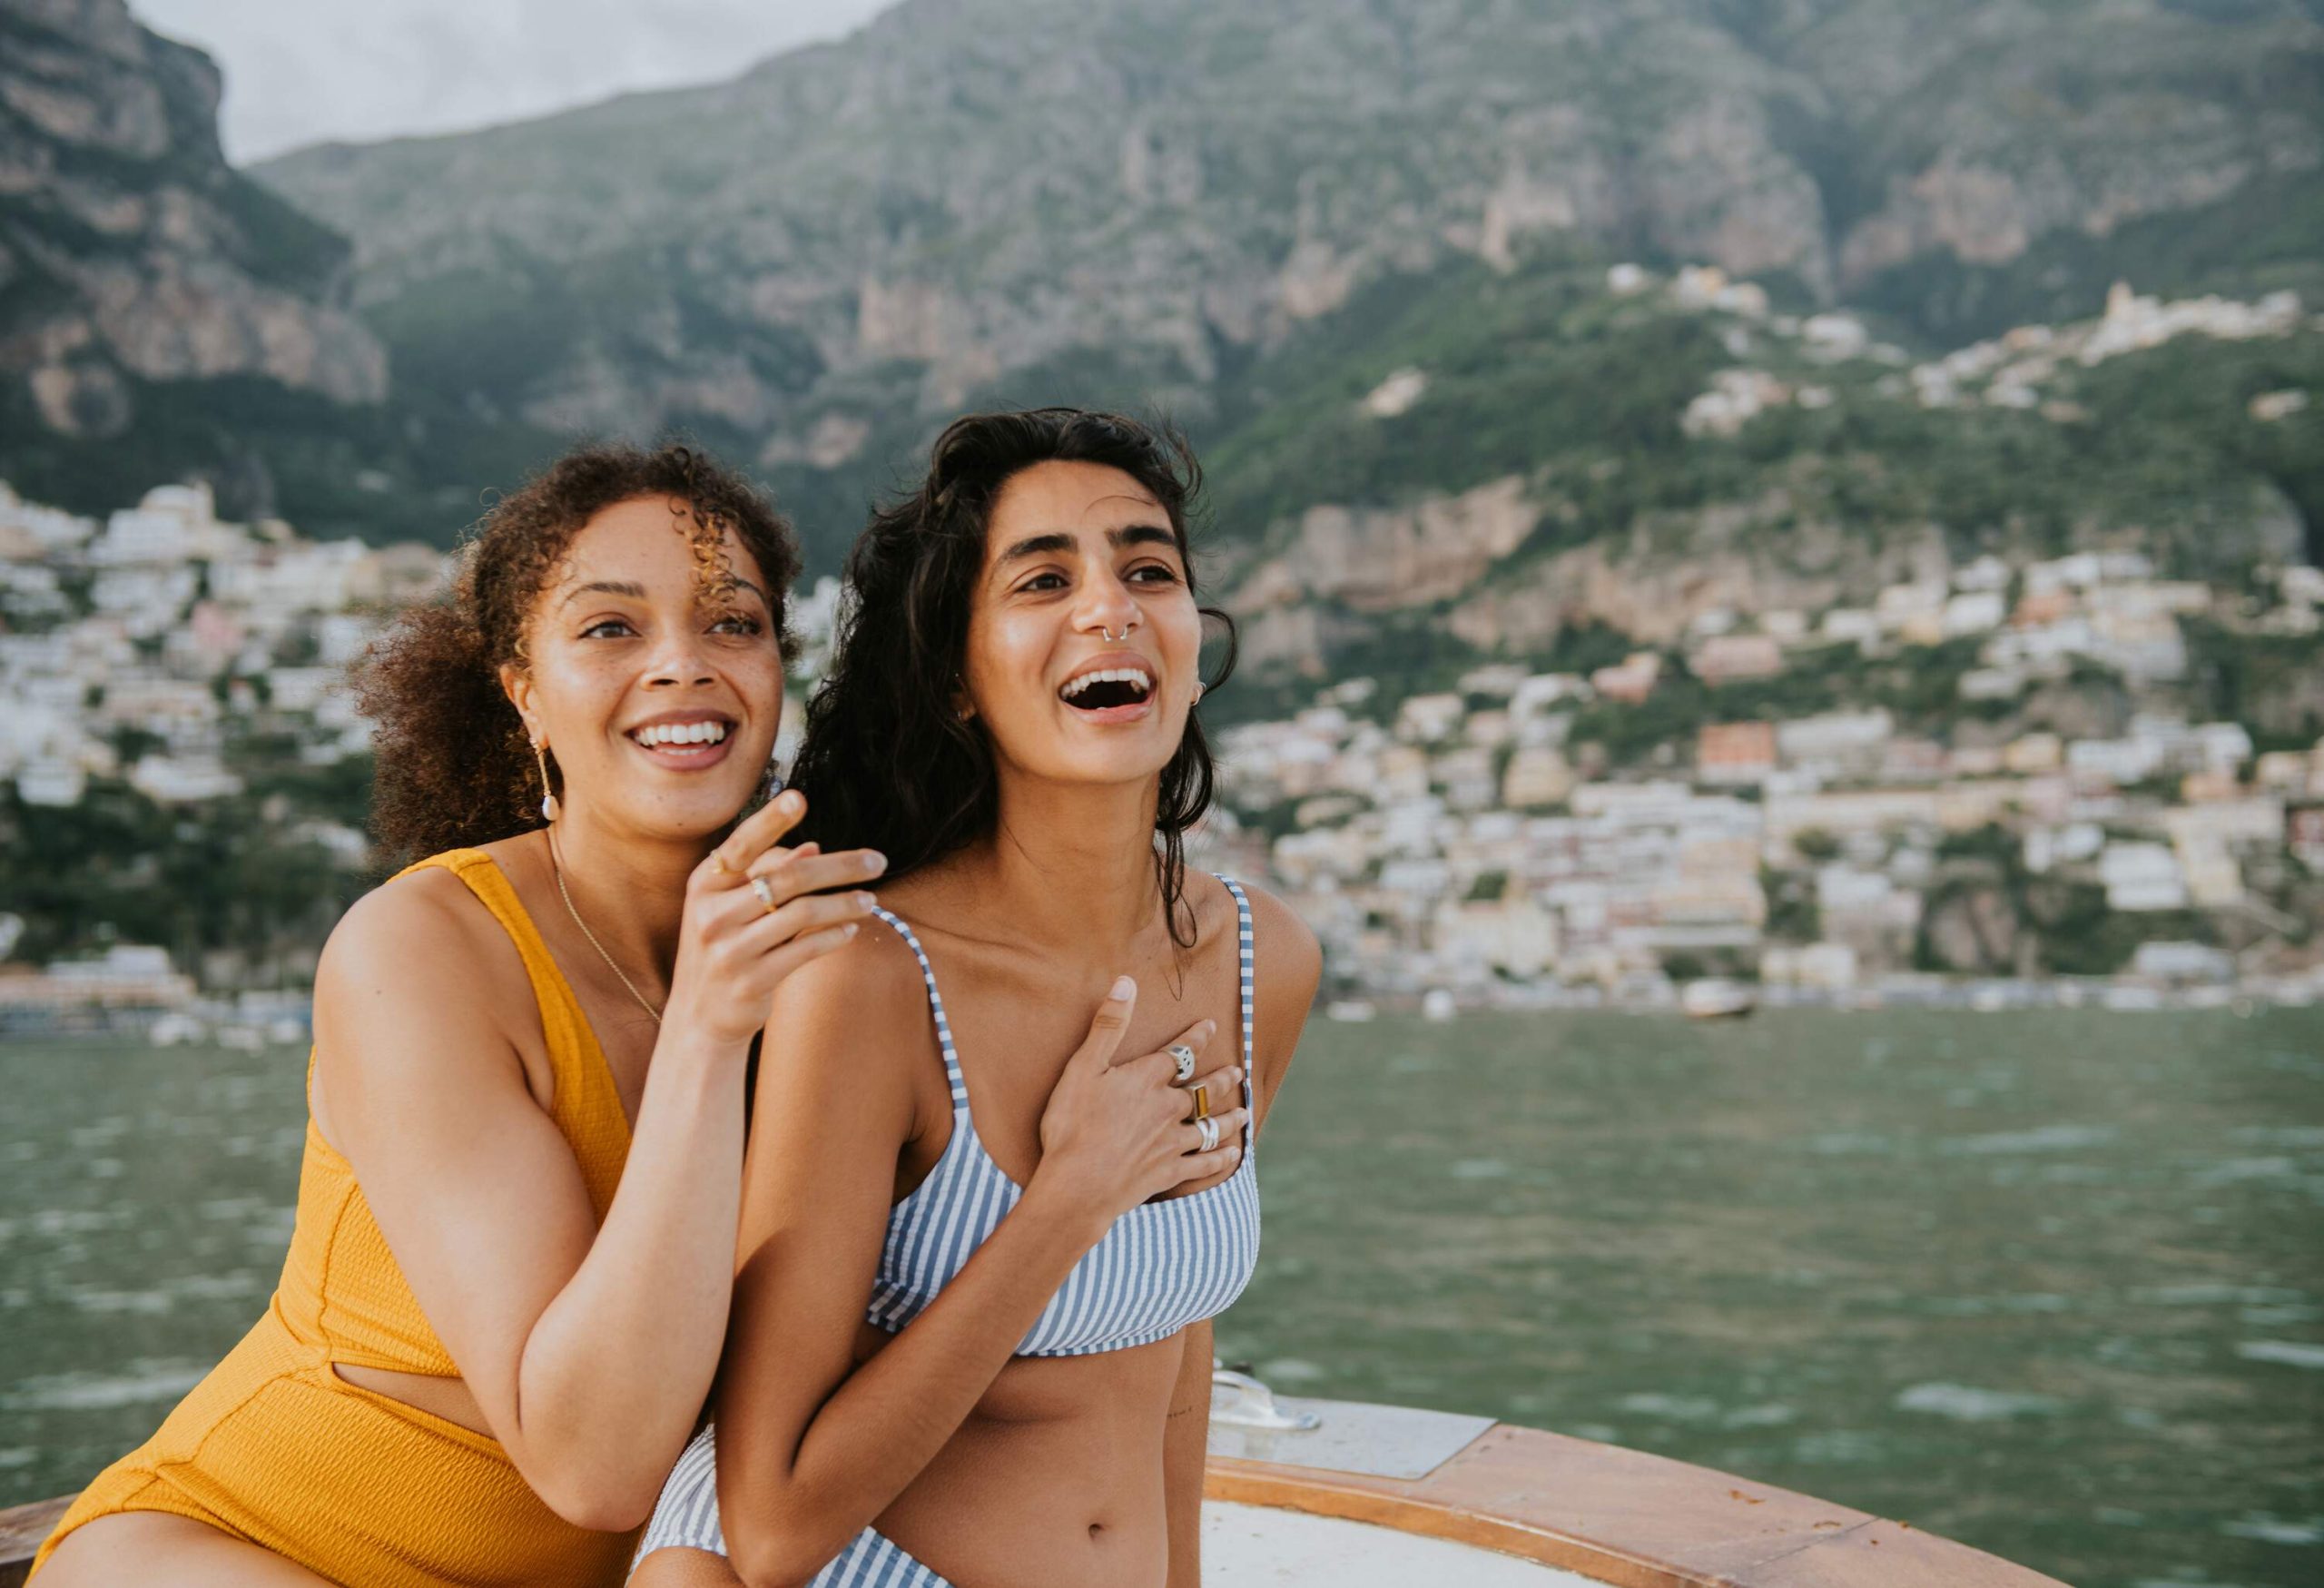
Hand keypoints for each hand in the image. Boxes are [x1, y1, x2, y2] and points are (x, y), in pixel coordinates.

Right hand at [661, 790, 886, 1050]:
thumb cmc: (724, 949)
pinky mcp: (750, 981)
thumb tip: (813, 847)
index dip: (769, 821)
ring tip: (871, 901)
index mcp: (705, 884)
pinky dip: (833, 937)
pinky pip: (804, 950)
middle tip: (879, 860)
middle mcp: (712, 913)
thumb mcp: (732, 909)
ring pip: (802, 914)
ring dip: (845, 904)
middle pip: (788, 877)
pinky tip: (851, 931)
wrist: (699, 1018)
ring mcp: (729, 949)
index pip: (742, 845)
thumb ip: (767, 877)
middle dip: (841, 866)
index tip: (799, 798)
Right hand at [1029, 978, 1248, 1227]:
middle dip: (1222, 1079)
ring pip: (1210, 1126)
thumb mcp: (1083, 1067)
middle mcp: (1168, 1108)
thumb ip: (1108, 1025)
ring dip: (1229, 1117)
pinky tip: (1233, 1155)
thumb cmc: (1073, 1124)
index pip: (1179, 1052)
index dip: (1196, 1037)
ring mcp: (1172, 1142)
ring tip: (1244, 1110)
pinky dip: (1221, 1159)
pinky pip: (1205, 1164)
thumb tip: (1126, 982)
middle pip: (1202, 1089)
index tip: (1211, 1026)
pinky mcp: (1170, 1172)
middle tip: (1239, 1072)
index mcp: (1148, 1079)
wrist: (1078, 1184)